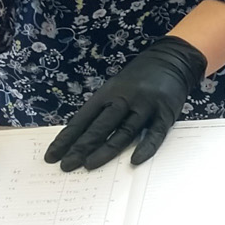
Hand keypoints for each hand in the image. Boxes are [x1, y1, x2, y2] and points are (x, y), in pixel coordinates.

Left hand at [46, 36, 207, 171]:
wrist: (172, 58)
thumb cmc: (140, 77)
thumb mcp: (117, 86)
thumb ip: (104, 109)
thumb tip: (82, 138)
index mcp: (108, 93)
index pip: (83, 119)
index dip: (67, 138)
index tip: (52, 156)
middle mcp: (125, 98)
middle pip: (100, 126)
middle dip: (81, 147)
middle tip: (66, 166)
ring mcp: (146, 106)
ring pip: (124, 131)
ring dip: (106, 149)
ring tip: (89, 165)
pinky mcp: (166, 113)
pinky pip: (155, 133)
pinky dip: (145, 147)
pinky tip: (134, 161)